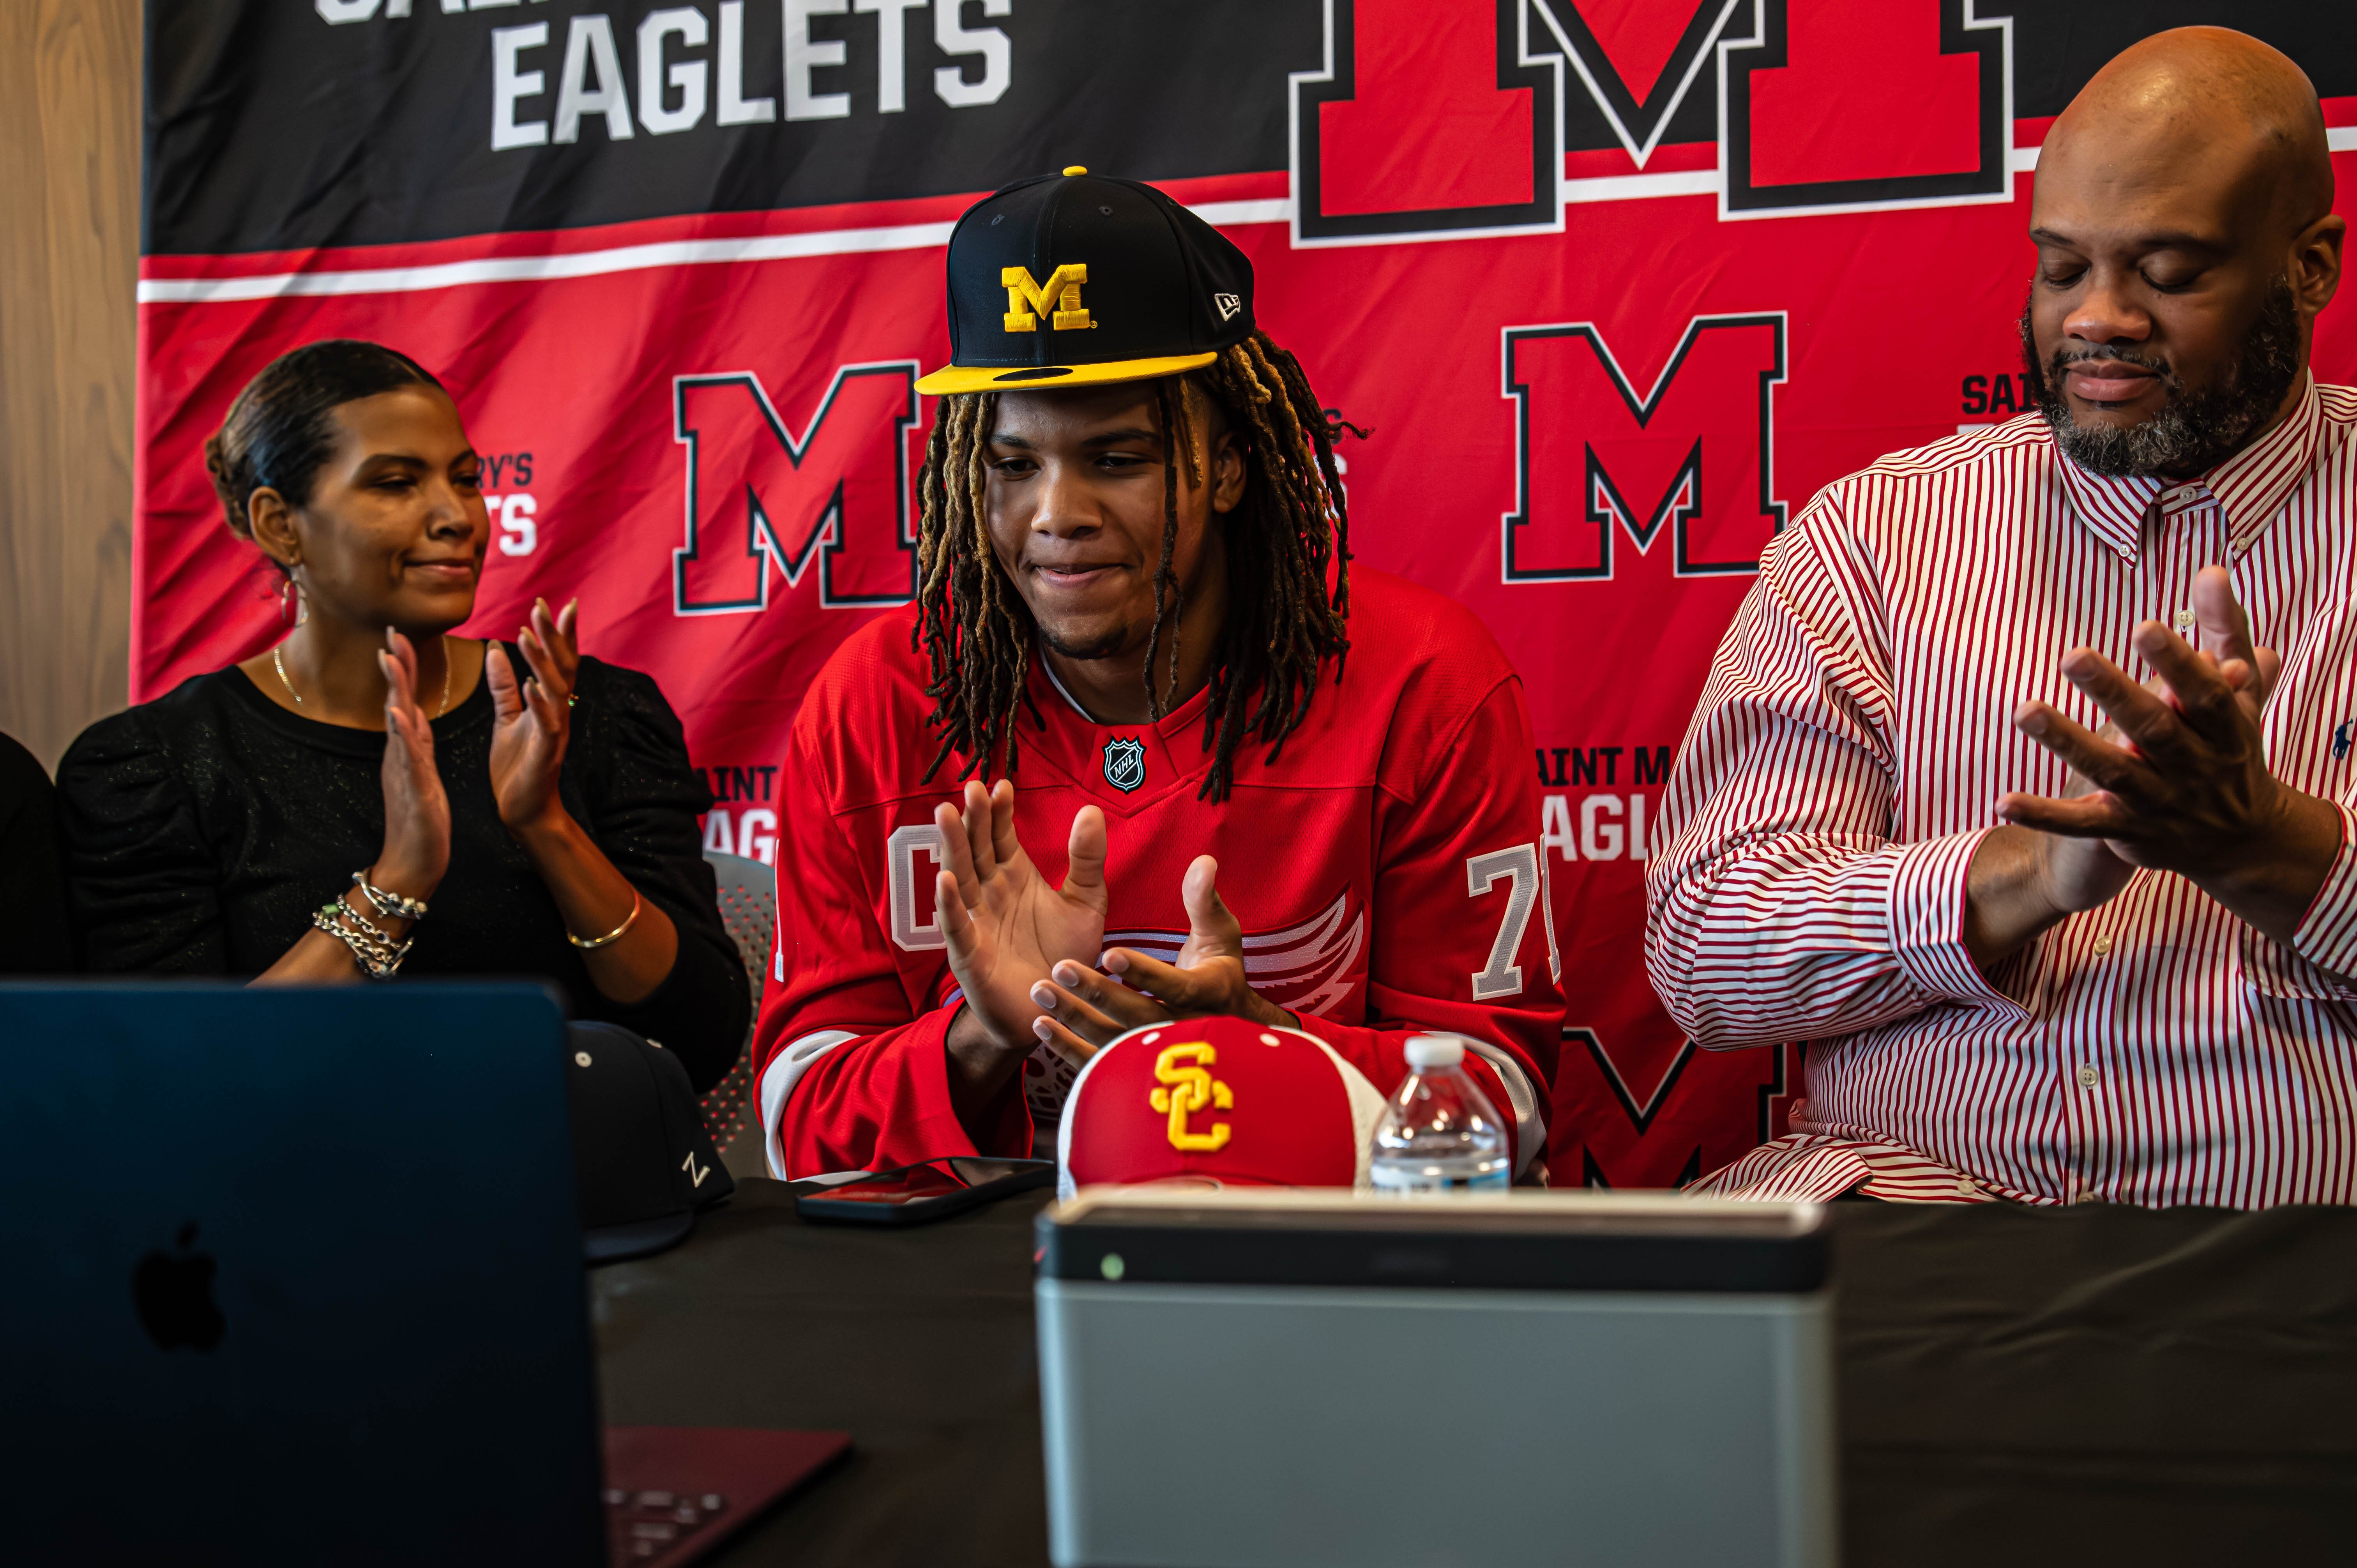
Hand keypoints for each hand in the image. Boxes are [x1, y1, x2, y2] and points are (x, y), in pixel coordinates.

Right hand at [375, 629, 450, 901]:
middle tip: (391, 631)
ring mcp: (405, 771)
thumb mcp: (420, 774)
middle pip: (397, 702)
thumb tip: (409, 715)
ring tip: (390, 658)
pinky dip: (402, 735)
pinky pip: (408, 759)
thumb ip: (414, 744)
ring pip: (398, 724)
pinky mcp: (414, 790)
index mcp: (409, 750)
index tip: (399, 637)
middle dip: (396, 667)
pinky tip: (398, 714)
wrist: (413, 864)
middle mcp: (402, 755)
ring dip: (395, 690)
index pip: (405, 701)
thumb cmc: (420, 821)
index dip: (403, 670)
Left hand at [488, 597, 578, 835]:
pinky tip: (533, 686)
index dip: (558, 633)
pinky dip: (540, 704)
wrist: (524, 809)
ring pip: (555, 691)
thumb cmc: (517, 765)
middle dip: (553, 636)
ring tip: (528, 636)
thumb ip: (503, 687)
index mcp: (549, 703)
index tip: (553, 603)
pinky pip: (547, 725)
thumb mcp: (506, 718)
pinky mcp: (546, 753)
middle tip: (542, 605)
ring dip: (542, 663)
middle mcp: (558, 712)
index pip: (557, 661)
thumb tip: (496, 651)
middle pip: (561, 667)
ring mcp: (555, 732)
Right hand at [935, 779, 1108, 1057]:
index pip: (1002, 836)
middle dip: (973, 818)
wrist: (1058, 1010)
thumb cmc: (1067, 956)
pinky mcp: (969, 955)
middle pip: (978, 849)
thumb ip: (1087, 860)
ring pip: (960, 877)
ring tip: (946, 813)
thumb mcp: (1086, 903)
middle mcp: (991, 894)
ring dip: (953, 846)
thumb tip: (1091, 810)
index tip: (1002, 784)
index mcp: (1015, 877)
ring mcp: (976, 922)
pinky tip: (945, 880)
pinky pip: (956, 926)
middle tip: (971, 787)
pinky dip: (948, 904)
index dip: (1001, 811)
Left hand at [1028, 855, 1293, 1065]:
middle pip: (1138, 1016)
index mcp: (1209, 993)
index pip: (1176, 986)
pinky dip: (1068, 1047)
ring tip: (1041, 991)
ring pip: (1113, 1042)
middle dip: (1098, 992)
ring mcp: (1158, 1054)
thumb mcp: (1220, 935)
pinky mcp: (1134, 1067)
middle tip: (1060, 966)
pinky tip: (1041, 1025)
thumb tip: (1204, 861)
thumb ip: (1204, 901)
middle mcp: (1185, 1029)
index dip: (1144, 972)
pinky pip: (1099, 1063)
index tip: (1110, 953)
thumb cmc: (1218, 968)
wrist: (1226, 1026)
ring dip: (1075, 1018)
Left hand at [1996, 566, 2335, 944]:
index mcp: (2226, 729)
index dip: (2178, 662)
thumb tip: (2210, 570)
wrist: (2240, 841)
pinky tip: (2003, 802)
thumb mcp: (2240, 693)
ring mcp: (2159, 802)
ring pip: (2111, 771)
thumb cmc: (2231, 748)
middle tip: (2073, 655)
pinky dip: (2043, 814)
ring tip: (2024, 710)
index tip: (2144, 626)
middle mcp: (2194, 767)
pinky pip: (2079, 824)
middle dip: (2114, 693)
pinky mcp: (2126, 833)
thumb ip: (2224, 631)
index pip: (2204, 693)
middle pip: (2153, 729)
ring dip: (2067, 742)